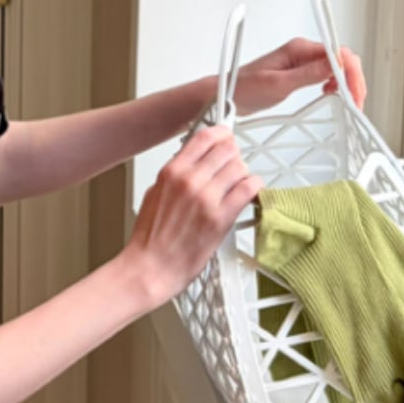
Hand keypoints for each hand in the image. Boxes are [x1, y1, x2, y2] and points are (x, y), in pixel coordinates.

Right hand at [127, 123, 263, 304]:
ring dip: (242, 175)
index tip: (226, 139)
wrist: (151, 268)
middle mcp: (190, 180)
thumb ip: (176, 175)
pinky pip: (250, 189)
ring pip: (241, 168)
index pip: (206, 137)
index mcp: (171, 172)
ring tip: (236, 186)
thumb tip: (194, 163)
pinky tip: (246, 195)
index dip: (222, 134)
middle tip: (231, 167)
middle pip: (228, 149)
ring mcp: (207, 198)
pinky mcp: (222, 217)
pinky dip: (253, 188)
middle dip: (233, 156)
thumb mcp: (155, 194)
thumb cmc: (150, 238)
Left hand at [230, 38, 367, 113]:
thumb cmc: (243, 89)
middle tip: (356, 103)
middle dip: (353, 80)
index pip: (338, 54)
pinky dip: (335, 85)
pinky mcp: (298, 73)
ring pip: (337, 68)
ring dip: (346, 84)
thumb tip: (335, 66)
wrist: (224, 94)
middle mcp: (303, 52)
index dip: (351, 74)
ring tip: (348, 102)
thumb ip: (307, 75)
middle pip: (342, 60)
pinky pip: (326, 75)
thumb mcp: (276, 85)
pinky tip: (333, 96)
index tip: (354, 94)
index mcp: (299, 49)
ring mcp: (302, 62)